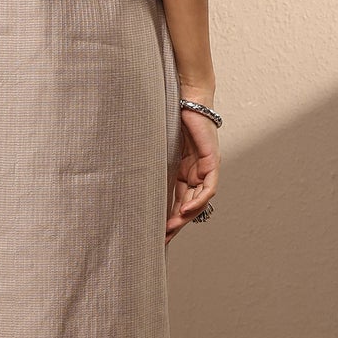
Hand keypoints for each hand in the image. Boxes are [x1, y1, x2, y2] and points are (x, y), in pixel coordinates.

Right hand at [165, 99, 220, 244]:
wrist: (186, 97)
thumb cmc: (169, 117)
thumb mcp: (157, 147)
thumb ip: (151, 164)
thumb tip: (126, 179)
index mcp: (182, 171)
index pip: (177, 200)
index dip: (168, 217)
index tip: (156, 233)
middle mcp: (195, 172)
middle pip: (188, 205)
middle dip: (176, 223)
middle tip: (162, 240)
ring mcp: (205, 167)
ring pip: (199, 200)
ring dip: (186, 216)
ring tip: (172, 228)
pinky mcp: (212, 160)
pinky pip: (209, 187)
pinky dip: (199, 200)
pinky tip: (187, 210)